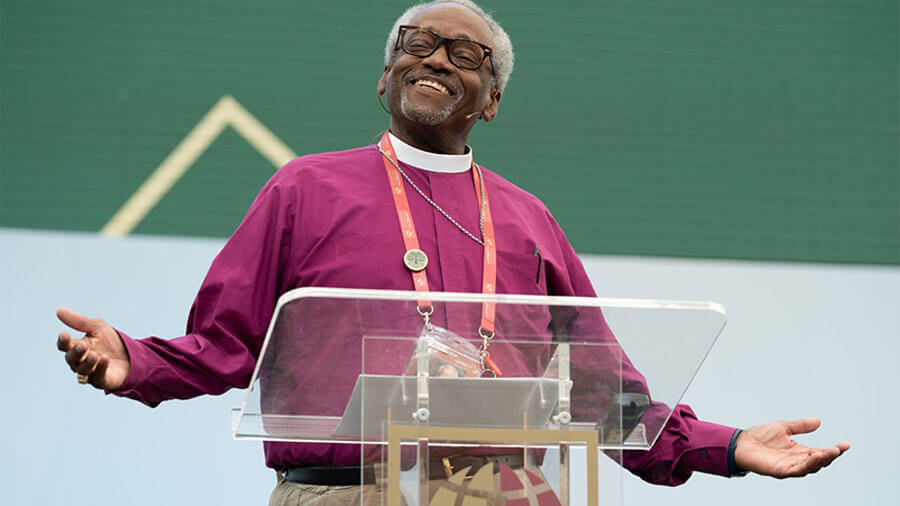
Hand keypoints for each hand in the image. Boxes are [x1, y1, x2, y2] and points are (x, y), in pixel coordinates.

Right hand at [56, 308, 129, 389]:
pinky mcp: (102, 380)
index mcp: (77, 347)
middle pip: (71, 359)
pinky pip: (98, 377)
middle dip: (76, 352)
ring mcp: (91, 372)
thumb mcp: (97, 327)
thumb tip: (59, 310)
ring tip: (94, 354)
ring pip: (83, 370)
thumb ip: (79, 322)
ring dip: (88, 362)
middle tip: (83, 345)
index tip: (64, 334)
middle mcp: (80, 362)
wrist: (131, 354)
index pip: (64, 346)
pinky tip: (104, 360)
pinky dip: (100, 369)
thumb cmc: (111, 341)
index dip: (63, 341)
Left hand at [734, 418, 848, 477]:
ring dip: (822, 460)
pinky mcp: (781, 471)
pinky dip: (808, 464)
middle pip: (819, 461)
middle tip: (840, 448)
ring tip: (832, 452)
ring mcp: (790, 467)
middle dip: (831, 456)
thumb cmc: (760, 436)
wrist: (741, 443)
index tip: (846, 444)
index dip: (833, 450)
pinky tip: (815, 457)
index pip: (820, 452)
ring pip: (811, 467)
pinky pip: (798, 470)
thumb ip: (801, 426)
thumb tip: (819, 421)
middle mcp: (797, 460)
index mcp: (799, 451)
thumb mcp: (784, 427)